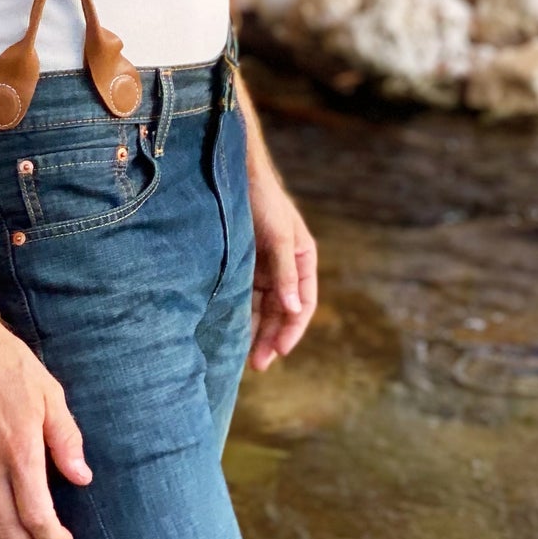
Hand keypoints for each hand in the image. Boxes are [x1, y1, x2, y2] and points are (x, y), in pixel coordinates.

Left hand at [237, 79, 317, 369]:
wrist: (234, 174)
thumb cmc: (262, 199)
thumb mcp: (278, 235)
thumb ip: (286, 273)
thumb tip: (294, 309)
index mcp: (303, 258)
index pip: (304, 302)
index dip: (293, 329)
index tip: (280, 351)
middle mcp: (286, 266)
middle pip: (284, 310)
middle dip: (274, 337)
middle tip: (259, 364)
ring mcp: (265, 266)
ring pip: (264, 307)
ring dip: (258, 331)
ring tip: (245, 358)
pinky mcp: (245, 265)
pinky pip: (247, 297)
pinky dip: (243, 315)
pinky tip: (233, 332)